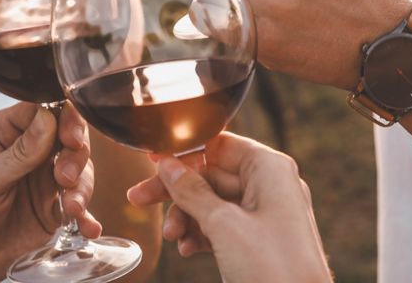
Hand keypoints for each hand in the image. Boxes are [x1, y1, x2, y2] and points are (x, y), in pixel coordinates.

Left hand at [0, 103, 100, 282]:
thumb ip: (18, 153)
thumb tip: (48, 117)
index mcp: (7, 134)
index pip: (44, 111)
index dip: (65, 118)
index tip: (71, 137)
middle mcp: (30, 153)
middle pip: (69, 139)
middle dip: (76, 156)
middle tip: (65, 177)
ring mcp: (44, 182)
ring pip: (80, 172)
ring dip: (82, 187)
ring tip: (71, 207)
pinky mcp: (53, 211)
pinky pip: (79, 207)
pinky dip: (87, 216)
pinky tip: (88, 227)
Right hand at [127, 134, 331, 282]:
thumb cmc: (273, 266)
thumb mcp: (224, 225)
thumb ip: (192, 192)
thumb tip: (167, 166)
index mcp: (269, 168)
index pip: (219, 145)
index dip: (184, 151)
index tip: (153, 159)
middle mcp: (270, 185)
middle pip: (212, 175)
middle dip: (177, 192)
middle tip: (139, 198)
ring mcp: (266, 214)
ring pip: (214, 204)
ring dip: (187, 218)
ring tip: (172, 237)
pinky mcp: (260, 240)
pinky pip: (224, 227)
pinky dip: (202, 235)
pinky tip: (186, 249)